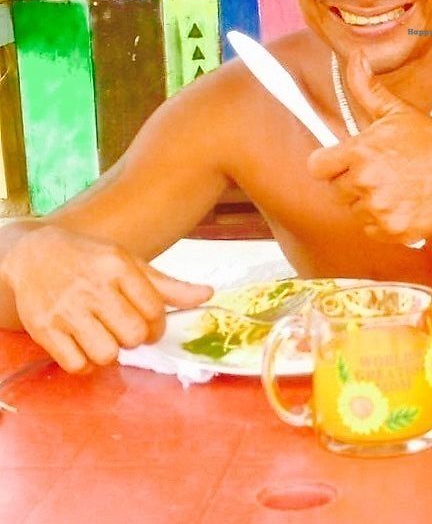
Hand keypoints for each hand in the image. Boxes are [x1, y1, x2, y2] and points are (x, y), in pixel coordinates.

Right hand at [1, 226, 212, 372]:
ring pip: (107, 354)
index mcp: (118, 267)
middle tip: (127, 331)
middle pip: (133, 335)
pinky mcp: (44, 331)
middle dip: (136, 339)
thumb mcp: (130, 263)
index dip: (158, 324)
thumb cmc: (92, 260)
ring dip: (111, 353)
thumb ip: (167, 285)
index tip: (150, 323)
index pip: (155, 310)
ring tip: (105, 337)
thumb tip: (208, 295)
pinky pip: (77, 366)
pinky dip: (86, 364)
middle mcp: (93, 288)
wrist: (35, 253)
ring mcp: (66, 311)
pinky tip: (86, 346)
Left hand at [307, 52, 431, 244]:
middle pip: (336, 189)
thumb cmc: (430, 141)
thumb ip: (366, 87)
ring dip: (369, 201)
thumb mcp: (397, 111)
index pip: (317, 166)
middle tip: (382, 171)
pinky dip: (383, 221)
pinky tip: (402, 203)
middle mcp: (365, 182)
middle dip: (353, 181)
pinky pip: (371, 229)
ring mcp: (379, 209)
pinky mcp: (393, 231)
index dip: (329, 162)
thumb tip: (355, 57)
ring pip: (354, 210)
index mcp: (360, 152)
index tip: (344, 161)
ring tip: (395, 186)